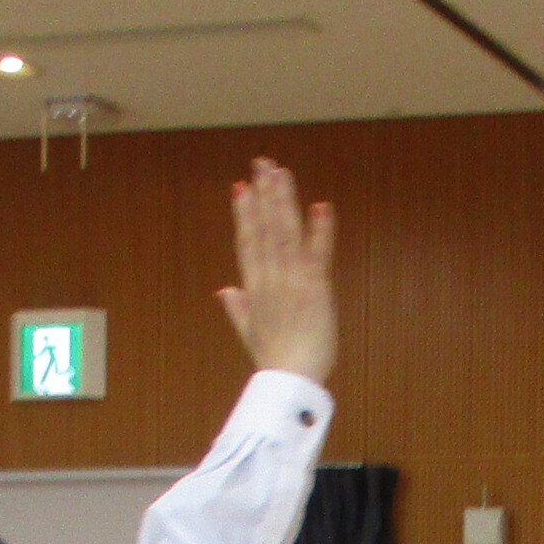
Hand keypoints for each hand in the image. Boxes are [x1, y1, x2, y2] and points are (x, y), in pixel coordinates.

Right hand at [216, 159, 336, 384]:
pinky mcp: (315, 288)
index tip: (240, 187)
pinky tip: (321, 206)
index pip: (247, 243)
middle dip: (263, 194)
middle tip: (263, 163)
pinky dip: (320, 229)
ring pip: (285, 232)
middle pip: (264, 229)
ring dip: (283, 200)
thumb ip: (237, 308)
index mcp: (253, 288)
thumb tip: (222, 290)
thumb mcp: (250, 332)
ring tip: (281, 172)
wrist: (290, 380)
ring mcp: (291, 281)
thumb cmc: (274, 360)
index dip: (244, 214)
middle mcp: (269, 278)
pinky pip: (317, 252)